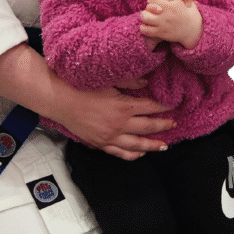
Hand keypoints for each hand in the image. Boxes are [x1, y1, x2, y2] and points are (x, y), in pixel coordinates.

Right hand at [0, 44, 172, 160]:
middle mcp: (119, 125)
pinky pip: (119, 153)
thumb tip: (147, 80)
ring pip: (137, 145)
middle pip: (148, 128)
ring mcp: (109, 137)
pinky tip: (139, 153)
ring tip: (164, 145)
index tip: (174, 105)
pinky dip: (132, 154)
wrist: (58, 99)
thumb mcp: (108, 79)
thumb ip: (130, 80)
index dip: (164, 107)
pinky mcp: (99, 143)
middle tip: (174, 124)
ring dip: (152, 145)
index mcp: (123, 107)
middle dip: (163, 126)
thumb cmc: (81, 86)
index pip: (151, 108)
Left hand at [140, 0, 203, 48]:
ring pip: (145, 15)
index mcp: (175, 1)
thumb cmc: (186, 14)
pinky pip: (145, 30)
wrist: (193, 31)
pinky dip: (144, 28)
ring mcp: (164, 22)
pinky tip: (147, 27)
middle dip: (150, 2)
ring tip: (148, 17)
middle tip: (152, 6)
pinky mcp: (161, 32)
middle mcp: (169, 10)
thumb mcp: (185, 0)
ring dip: (145, 15)